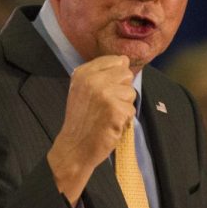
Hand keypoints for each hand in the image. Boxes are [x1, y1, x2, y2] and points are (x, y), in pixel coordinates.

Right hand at [47, 55, 135, 204]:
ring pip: (131, 93)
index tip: (105, 92)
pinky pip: (131, 110)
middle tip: (107, 106)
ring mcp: (104, 93)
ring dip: (124, 107)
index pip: (116, 60)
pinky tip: (110, 125)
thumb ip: (103, 74)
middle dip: (122, 91)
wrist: (75, 147)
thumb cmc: (82, 121)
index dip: (117, 77)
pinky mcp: (115, 109)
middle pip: (126, 74)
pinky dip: (124, 120)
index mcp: (83, 72)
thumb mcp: (84, 90)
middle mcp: (93, 79)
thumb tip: (125, 60)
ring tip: (108, 116)